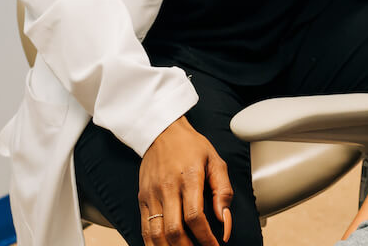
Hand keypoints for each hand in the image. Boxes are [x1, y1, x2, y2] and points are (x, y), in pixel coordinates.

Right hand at [139, 116, 233, 245]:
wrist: (162, 132)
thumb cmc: (191, 146)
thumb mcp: (215, 161)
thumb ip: (223, 191)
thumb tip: (224, 218)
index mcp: (189, 178)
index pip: (195, 216)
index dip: (205, 237)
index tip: (216, 245)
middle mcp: (167, 188)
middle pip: (173, 230)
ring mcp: (152, 195)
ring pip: (155, 234)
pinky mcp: (142, 199)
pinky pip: (145, 229)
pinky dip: (153, 244)